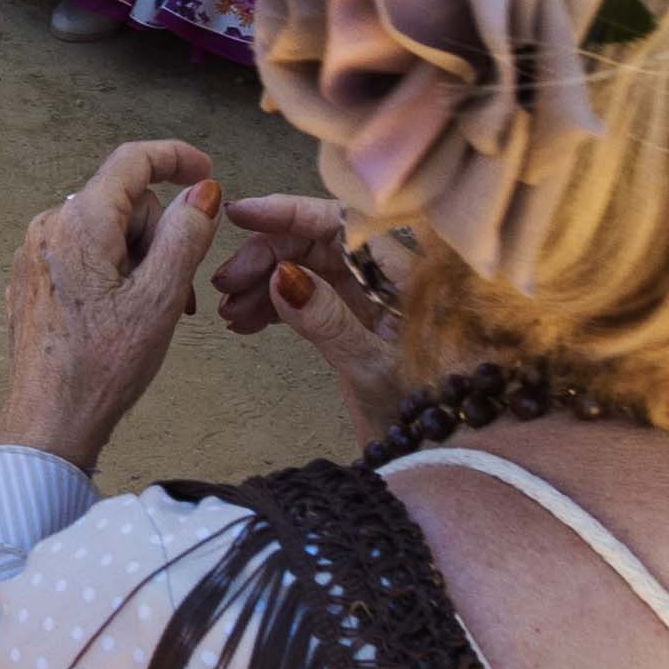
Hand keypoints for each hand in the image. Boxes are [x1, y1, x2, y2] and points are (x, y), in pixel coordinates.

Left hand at [0, 141, 222, 464]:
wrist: (48, 423)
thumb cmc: (103, 367)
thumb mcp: (161, 299)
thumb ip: (185, 236)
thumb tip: (202, 192)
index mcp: (80, 222)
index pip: (132, 161)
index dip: (176, 158)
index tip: (207, 173)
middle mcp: (48, 227)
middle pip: (123, 202)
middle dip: (159, 235)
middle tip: (178, 291)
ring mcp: (34, 255)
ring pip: (105, 231)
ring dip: (139, 260)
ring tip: (154, 312)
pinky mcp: (31, 282)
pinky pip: (82, 255)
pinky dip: (112, 274)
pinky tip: (123, 318)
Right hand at [208, 192, 407, 440]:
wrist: (441, 456)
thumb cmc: (426, 415)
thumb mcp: (374, 368)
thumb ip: (329, 321)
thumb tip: (280, 277)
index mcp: (409, 273)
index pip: (344, 220)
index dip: (291, 211)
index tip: (243, 215)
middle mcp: (390, 275)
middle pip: (319, 240)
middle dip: (268, 254)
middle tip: (226, 282)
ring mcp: (373, 296)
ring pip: (308, 267)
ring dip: (264, 282)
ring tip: (229, 312)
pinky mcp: (359, 318)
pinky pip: (310, 295)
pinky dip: (277, 304)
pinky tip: (247, 323)